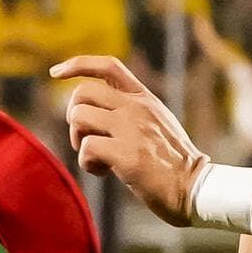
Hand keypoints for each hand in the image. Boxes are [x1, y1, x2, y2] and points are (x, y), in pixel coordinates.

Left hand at [51, 53, 208, 223]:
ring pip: (78, 116)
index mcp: (144, 98)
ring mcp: (132, 129)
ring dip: (78, 140)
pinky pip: (86, 149)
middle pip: (82, 92)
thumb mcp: (157, 122)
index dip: (77, 64)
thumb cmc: (173, 162)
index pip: (108, 65)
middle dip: (73, 116)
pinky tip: (105, 172)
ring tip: (97, 157)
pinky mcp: (127, 154)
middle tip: (86, 139)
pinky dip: (88, 164)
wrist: (195, 188)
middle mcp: (137, 107)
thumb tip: (94, 111)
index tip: (56, 72)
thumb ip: (131, 111)